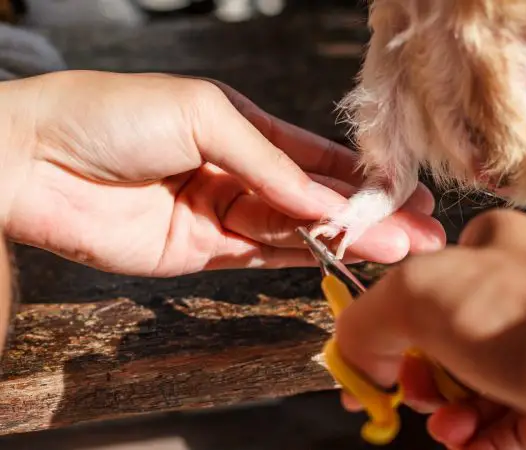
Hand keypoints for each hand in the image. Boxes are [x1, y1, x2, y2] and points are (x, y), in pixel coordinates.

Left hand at [0, 71, 444, 275]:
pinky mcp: (205, 251)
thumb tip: (326, 201)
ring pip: (300, 230)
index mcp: (244, 127)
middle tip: (421, 233)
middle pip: (318, 200)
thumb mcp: (205, 116)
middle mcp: (241, 172)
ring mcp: (225, 213)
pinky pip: (266, 254)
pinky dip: (306, 256)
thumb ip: (270, 163)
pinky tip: (346, 257)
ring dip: (350, 240)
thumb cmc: (110, 114)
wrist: (31, 160)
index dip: (363, 176)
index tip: (408, 191)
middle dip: (371, 215)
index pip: (316, 157)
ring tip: (399, 249)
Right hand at [334, 210, 525, 449]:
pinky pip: (514, 421)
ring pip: (483, 385)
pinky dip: (484, 436)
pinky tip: (473, 442)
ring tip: (450, 428)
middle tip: (414, 395)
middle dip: (423, 378)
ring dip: (451, 413)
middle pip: (453, 341)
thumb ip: (366, 318)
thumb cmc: (524, 309)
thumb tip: (353, 352)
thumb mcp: (413, 293)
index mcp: (500, 245)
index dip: (395, 323)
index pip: (433, 279)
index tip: (371, 362)